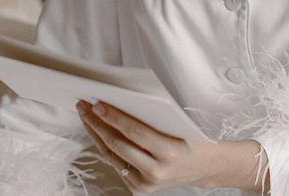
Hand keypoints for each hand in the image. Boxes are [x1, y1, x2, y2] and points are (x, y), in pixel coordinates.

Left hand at [77, 101, 266, 192]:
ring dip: (96, 134)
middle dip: (98, 124)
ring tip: (86, 116)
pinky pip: (117, 164)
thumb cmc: (192, 140)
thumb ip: (153, 118)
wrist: (204, 168)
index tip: (98, 104)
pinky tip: (98, 132)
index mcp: (169, 153)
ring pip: (113, 156)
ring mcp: (145, 184)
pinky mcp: (139, 189)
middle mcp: (156, 172)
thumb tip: (123, 101)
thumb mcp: (179, 125)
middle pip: (118, 145)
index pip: (135, 132)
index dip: (114, 118)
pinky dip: (106, 146)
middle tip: (85, 106)